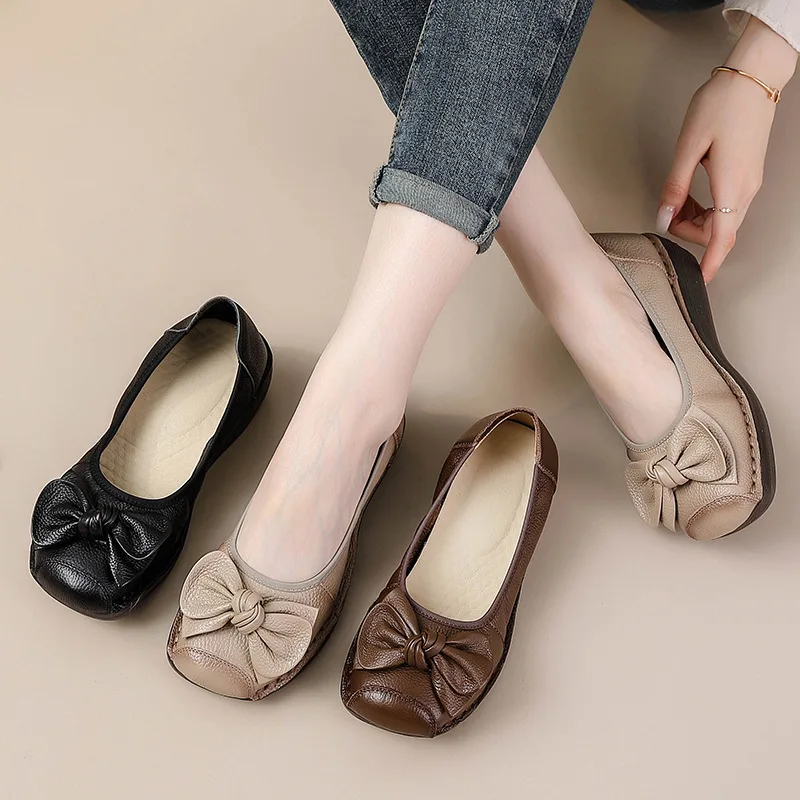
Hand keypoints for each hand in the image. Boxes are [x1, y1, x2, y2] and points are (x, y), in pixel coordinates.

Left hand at [657, 17, 796, 282]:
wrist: (753, 75)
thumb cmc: (721, 105)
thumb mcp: (688, 147)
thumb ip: (674, 187)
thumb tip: (663, 219)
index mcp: (731, 187)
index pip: (721, 238)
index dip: (710, 262)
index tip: (701, 280)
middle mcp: (745, 190)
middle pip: (719, 233)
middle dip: (690, 233)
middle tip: (668, 213)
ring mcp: (749, 183)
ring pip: (723, 221)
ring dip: (698, 220)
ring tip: (676, 199)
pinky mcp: (747, 174)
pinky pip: (727, 206)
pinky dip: (706, 208)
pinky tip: (690, 192)